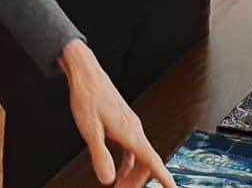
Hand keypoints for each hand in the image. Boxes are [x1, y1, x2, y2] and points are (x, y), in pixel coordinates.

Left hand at [59, 41, 175, 187]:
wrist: (87, 76)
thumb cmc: (88, 98)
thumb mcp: (90, 131)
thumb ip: (100, 156)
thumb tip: (108, 179)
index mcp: (130, 133)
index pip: (152, 160)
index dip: (164, 177)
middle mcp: (134, 129)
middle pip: (146, 163)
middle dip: (139, 181)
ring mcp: (130, 126)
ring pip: (140, 156)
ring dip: (133, 174)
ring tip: (120, 186)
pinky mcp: (124, 124)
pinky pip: (132, 149)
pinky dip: (128, 163)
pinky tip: (119, 171)